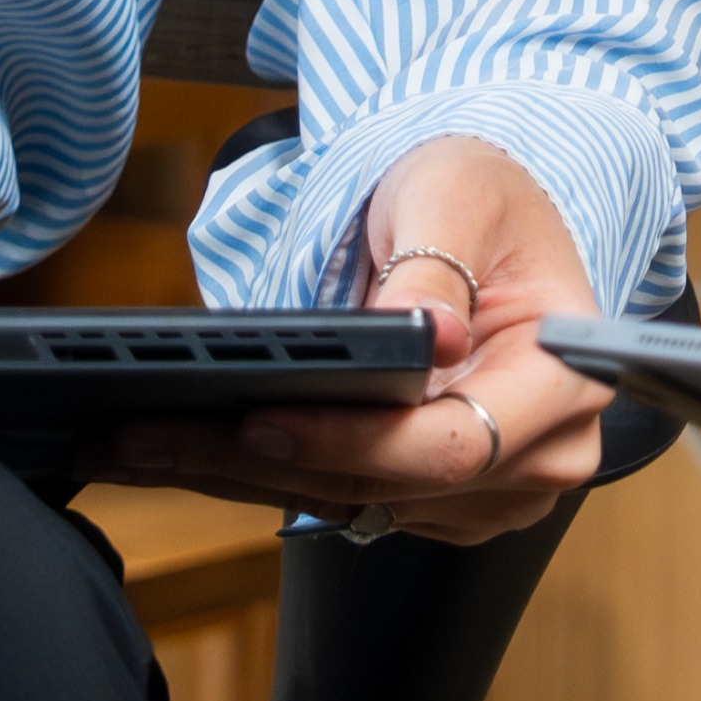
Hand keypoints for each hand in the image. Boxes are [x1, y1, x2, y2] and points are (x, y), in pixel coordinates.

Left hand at [94, 134, 610, 543]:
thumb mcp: (456, 196)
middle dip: (257, 462)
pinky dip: (258, 476)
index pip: (451, 444)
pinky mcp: (435, 502)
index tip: (258, 420)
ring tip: (135, 441)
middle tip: (144, 433)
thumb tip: (433, 335)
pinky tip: (182, 450)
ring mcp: (490, 493)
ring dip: (238, 477)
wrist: (491, 223)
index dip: (348, 442)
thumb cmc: (483, 200)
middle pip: (385, 487)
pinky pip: (340, 501)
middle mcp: (541, 457)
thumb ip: (439, 262)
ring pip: (349, 504)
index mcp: (565, 382)